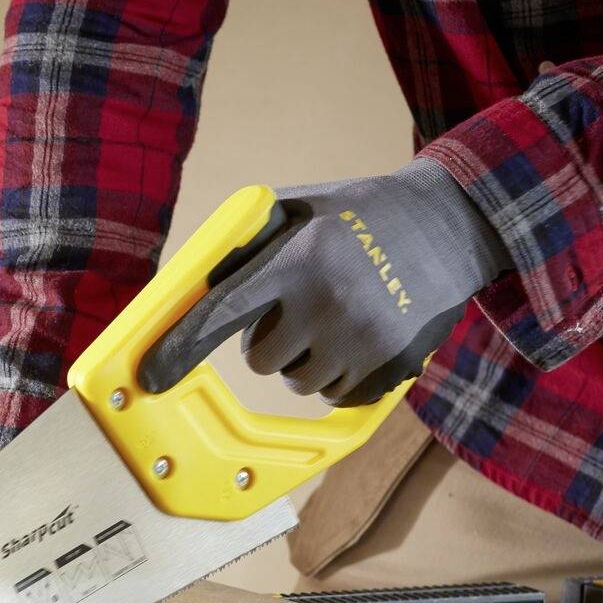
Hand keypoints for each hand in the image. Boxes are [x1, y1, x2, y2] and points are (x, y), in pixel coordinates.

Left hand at [141, 158, 511, 406]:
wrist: (451, 224)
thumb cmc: (360, 214)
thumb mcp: (300, 207)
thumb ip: (245, 242)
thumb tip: (189, 286)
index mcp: (298, 259)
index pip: (223, 313)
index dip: (181, 347)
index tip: (151, 376)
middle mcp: (328, 302)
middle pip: (261, 359)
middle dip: (270, 340)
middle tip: (299, 307)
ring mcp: (363, 339)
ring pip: (298, 382)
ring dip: (306, 359)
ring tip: (337, 314)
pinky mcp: (393, 366)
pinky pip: (337, 395)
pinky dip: (340, 374)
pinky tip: (361, 334)